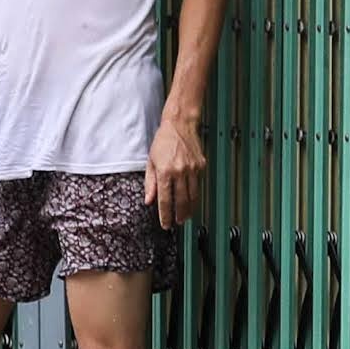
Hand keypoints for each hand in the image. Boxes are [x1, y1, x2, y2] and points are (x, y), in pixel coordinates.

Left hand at [145, 108, 208, 226]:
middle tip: (177, 222)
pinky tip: (191, 199)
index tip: (165, 224)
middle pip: (181, 201)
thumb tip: (149, 200)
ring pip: (192, 195)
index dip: (165, 215)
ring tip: (186, 216)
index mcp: (165, 171)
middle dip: (179, 215)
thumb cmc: (163, 141)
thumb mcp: (151, 161)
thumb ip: (150, 183)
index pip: (165, 200)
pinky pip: (198, 184)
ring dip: (189, 208)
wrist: (180, 124)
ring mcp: (192, 169)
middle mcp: (180, 171)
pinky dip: (194, 193)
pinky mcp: (200, 166)